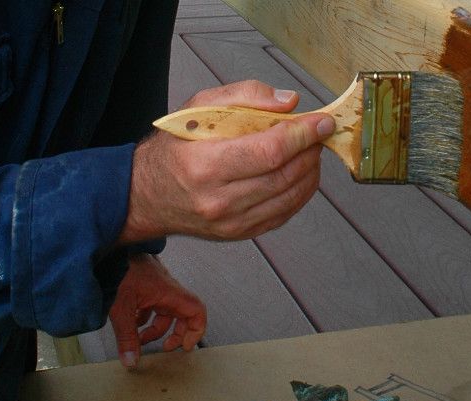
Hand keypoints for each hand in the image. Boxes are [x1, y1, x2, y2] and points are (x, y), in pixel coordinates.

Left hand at [109, 253, 206, 368]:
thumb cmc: (115, 267)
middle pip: (181, 315)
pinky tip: (128, 321)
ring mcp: (154, 285)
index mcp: (168, 292)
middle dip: (172, 334)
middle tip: (164, 348)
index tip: (185, 346)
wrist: (103, 248)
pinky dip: (142, 316)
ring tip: (137, 338)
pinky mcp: (142, 283)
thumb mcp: (120, 308)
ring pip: (162, 311)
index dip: (196, 331)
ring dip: (153, 328)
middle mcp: (165, 288)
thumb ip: (127, 337)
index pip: (196, 312)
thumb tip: (132, 360)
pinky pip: (150, 304)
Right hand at [117, 80, 334, 243]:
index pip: (269, 152)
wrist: (148, 195)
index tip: (322, 122)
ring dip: (310, 172)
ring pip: (288, 197)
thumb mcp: (198, 107)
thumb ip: (243, 96)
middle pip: (283, 175)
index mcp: (205, 165)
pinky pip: (283, 214)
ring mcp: (231, 223)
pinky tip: (303, 174)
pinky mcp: (240, 234)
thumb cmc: (176, 147)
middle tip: (319, 134)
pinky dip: (300, 193)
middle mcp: (219, 200)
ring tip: (312, 151)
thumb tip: (288, 103)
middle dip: (310, 151)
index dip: (302, 136)